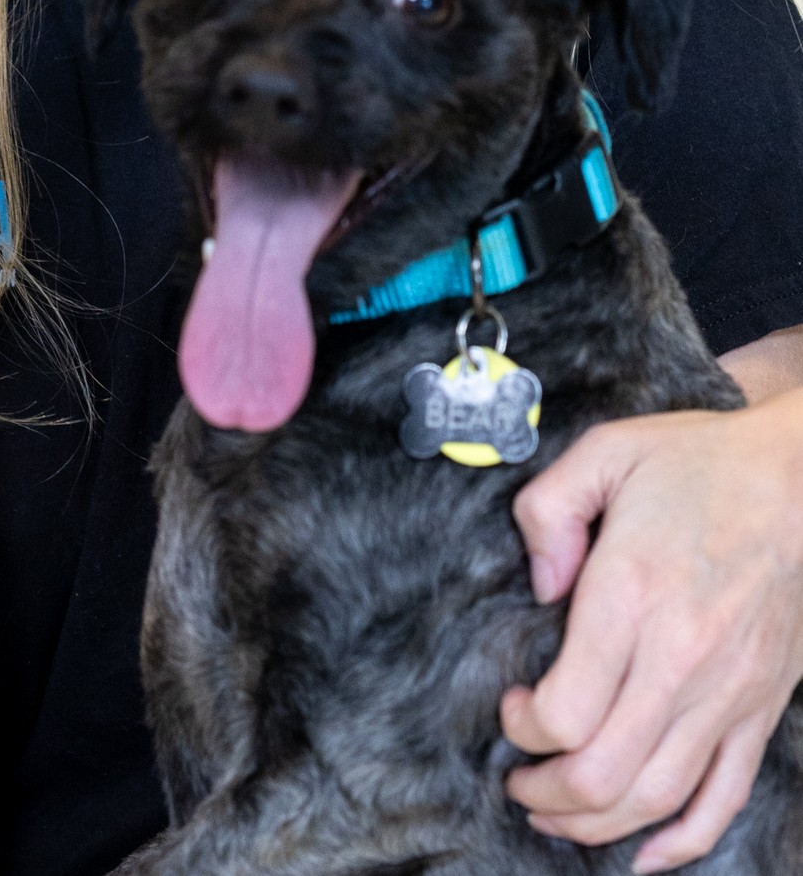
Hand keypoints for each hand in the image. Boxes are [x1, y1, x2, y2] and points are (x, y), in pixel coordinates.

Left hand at [501, 394, 802, 871]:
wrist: (796, 478)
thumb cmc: (696, 463)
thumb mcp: (605, 451)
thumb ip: (548, 508)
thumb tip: (539, 585)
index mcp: (632, 595)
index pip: (565, 712)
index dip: (523, 726)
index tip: (512, 704)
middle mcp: (680, 658)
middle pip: (603, 773)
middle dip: (545, 792)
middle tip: (518, 779)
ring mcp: (726, 693)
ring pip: (655, 799)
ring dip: (595, 823)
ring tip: (554, 815)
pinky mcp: (759, 708)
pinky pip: (723, 798)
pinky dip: (682, 843)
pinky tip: (643, 854)